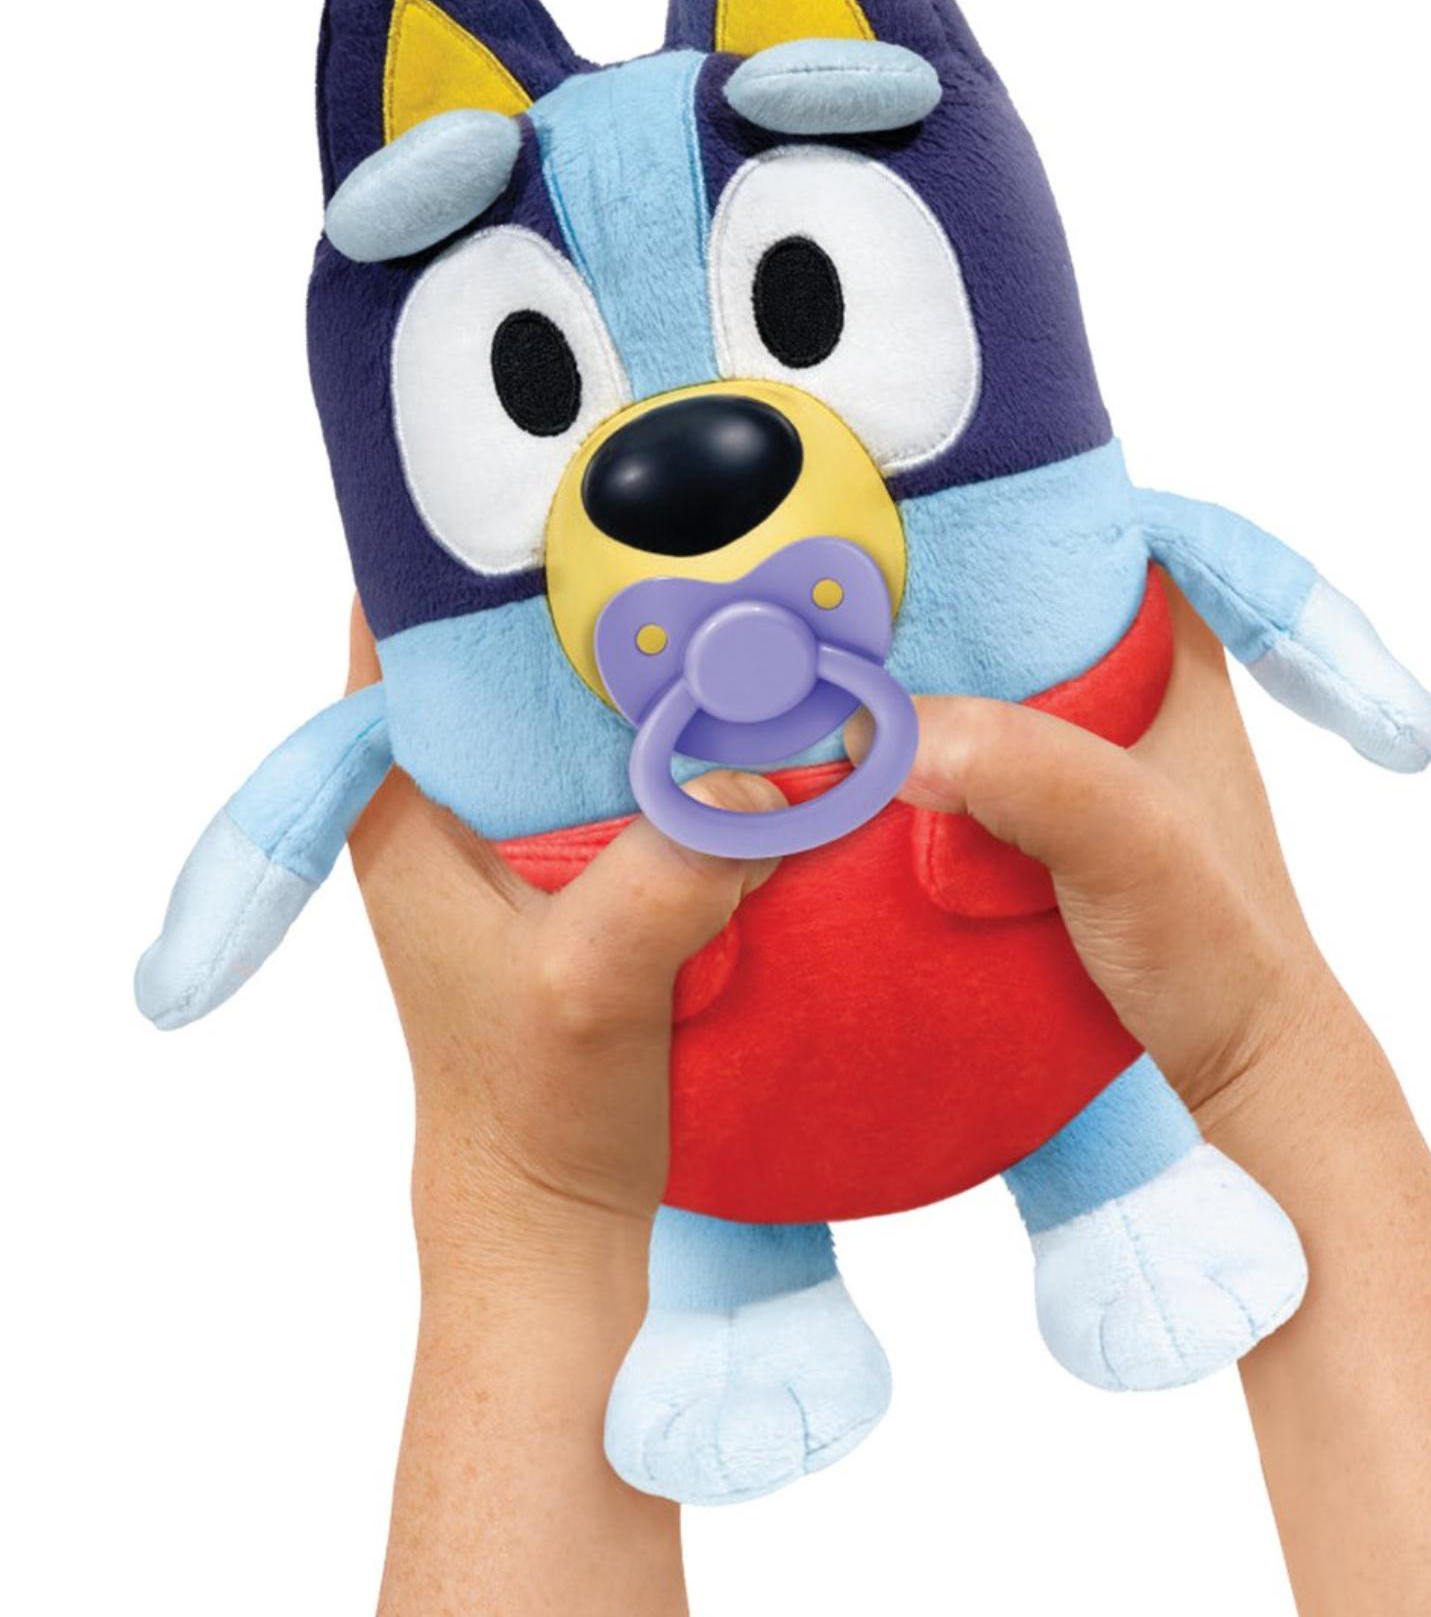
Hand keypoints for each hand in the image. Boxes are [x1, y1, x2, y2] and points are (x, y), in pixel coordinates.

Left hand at [345, 601, 774, 1616]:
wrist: (557, 1210)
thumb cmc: (530, 1107)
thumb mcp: (588, 990)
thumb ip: (666, 881)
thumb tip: (765, 778)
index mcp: (405, 799)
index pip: (402, 624)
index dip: (466, 546)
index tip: (563, 477)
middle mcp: (457, 794)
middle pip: (511, 643)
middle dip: (593, 581)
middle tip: (690, 514)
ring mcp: (528, 828)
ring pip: (586, 698)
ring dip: (660, 654)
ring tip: (743, 582)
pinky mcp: (594, 860)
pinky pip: (644, 758)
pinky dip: (698, 726)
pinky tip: (771, 697)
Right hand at [867, 576, 1430, 1613]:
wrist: (1235, 1076)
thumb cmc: (1219, 950)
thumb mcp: (1134, 847)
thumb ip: (1031, 775)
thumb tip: (886, 735)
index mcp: (1167, 651)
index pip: (1078, 533)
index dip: (990, 510)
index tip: (892, 508)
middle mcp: (1120, 688)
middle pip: (998, 609)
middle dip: (914, 602)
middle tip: (814, 591)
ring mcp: (1073, 760)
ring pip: (967, 688)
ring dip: (896, 688)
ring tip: (801, 665)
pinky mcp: (1033, 824)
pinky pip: (951, 762)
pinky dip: (899, 761)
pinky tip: (833, 764)